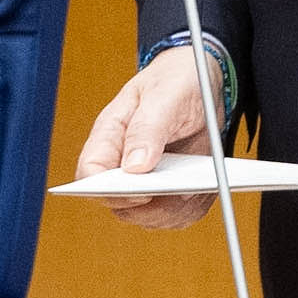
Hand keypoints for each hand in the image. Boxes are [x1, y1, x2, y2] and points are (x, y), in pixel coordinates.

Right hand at [74, 45, 221, 228]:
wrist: (201, 81)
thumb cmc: (175, 81)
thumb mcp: (164, 95)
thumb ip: (147, 128)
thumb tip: (134, 168)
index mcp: (109, 136)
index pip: (90, 175)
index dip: (110, 191)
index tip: (144, 189)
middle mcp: (121, 164)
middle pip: (120, 205)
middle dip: (151, 205)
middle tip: (182, 190)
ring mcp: (144, 180)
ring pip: (148, 216)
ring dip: (175, 209)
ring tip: (199, 186)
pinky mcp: (168, 190)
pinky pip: (176, 215)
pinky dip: (192, 207)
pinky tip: (207, 187)